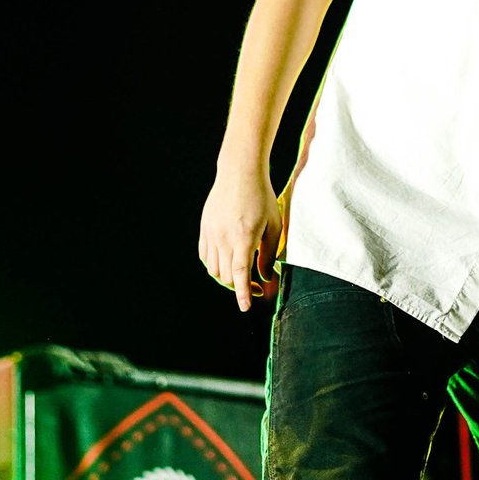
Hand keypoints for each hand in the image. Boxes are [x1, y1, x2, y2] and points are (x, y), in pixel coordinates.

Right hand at [197, 169, 284, 313]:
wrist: (239, 173)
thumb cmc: (262, 197)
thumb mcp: (273, 226)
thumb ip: (269, 254)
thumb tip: (265, 277)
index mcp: (244, 237)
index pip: (240, 274)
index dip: (243, 293)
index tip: (246, 306)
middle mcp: (224, 237)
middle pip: (225, 276)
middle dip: (239, 287)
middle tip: (256, 287)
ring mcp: (211, 233)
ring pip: (213, 268)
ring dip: (226, 277)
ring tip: (241, 273)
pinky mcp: (204, 228)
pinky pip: (205, 255)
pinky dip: (215, 264)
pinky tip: (227, 260)